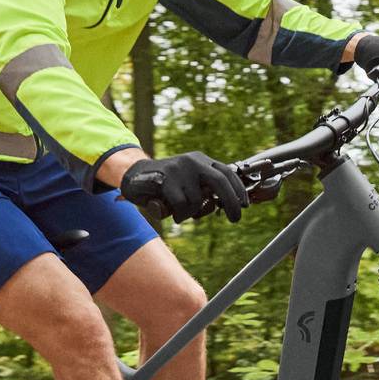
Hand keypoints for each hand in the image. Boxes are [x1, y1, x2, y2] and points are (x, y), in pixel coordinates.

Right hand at [120, 151, 248, 222]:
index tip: (245, 205)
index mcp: (201, 160)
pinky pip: (181, 205)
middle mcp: (193, 161)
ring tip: (179, 211)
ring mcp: (179, 169)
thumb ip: (205, 189)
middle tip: (235, 219)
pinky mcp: (166, 179)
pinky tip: (170, 211)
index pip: (227, 172)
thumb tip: (225, 204)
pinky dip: (178, 214)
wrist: (133, 175)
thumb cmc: (166, 184)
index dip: (238, 189)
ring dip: (191, 213)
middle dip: (231, 202)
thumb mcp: (189, 182)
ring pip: (197, 200)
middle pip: (220, 181)